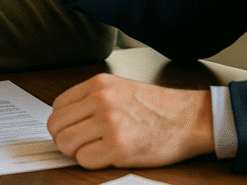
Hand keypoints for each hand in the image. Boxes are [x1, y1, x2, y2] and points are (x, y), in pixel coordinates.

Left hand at [47, 73, 213, 168]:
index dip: (64, 122)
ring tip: (97, 149)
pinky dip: (93, 162)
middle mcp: (100, 100)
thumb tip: (68, 118)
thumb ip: (92, 98)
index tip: (74, 129)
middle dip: (65, 138)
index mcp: (98, 83)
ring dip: (78, 151)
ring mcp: (108, 123)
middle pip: (57, 125)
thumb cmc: (157, 106)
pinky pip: (84, 160)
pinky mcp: (118, 147)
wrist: (189, 118)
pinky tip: (109, 156)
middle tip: (82, 144)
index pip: (58, 105)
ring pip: (66, 144)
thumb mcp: (120, 88)